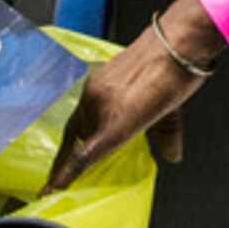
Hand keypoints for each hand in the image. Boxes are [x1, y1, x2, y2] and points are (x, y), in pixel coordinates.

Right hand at [44, 0, 213, 191]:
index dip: (65, 174)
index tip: (51, 188)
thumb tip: (171, 155)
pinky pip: (86, 103)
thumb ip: (167, 135)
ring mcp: (97, 87)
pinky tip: (95, 118)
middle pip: (76, 139)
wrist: (177, 38)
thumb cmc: (176, 75)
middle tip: (58, 177)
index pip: (83, 156)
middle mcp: (99, 104)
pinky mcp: (100, 75)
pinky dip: (87, 117)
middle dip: (66, 160)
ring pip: (79, 120)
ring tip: (75, 151)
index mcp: (116, 121)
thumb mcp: (173, 112)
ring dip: (77, 138)